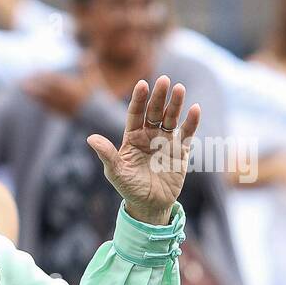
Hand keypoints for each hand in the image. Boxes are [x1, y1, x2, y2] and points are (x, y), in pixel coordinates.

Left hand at [22, 71, 92, 116]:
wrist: (99, 115)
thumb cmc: (97, 95)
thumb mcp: (94, 79)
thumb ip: (89, 66)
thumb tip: (88, 53)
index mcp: (71, 88)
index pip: (53, 80)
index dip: (43, 75)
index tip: (35, 71)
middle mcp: (64, 98)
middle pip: (45, 90)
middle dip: (33, 86)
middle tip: (21, 83)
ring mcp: (62, 106)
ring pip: (45, 100)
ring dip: (33, 95)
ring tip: (24, 90)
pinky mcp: (63, 114)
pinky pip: (50, 108)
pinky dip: (42, 104)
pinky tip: (37, 101)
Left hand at [86, 74, 199, 224]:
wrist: (149, 205)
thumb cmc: (129, 188)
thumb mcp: (116, 172)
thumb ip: (107, 154)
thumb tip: (90, 138)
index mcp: (132, 137)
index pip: (135, 114)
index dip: (138, 100)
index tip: (141, 84)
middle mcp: (149, 135)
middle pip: (154, 112)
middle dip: (158, 96)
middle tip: (163, 79)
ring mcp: (166, 141)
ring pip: (171, 118)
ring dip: (176, 104)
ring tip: (179, 88)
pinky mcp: (181, 150)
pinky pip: (187, 133)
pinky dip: (191, 122)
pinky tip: (194, 109)